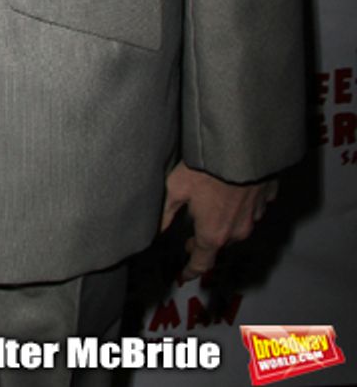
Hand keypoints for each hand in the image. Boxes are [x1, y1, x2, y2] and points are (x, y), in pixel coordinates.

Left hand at [161, 161, 277, 277]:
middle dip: (205, 242)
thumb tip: (155, 232)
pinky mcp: (267, 198)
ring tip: (211, 212)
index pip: (202, 262)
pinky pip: (254, 207)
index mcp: (213, 233)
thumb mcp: (175, 188)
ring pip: (238, 226)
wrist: (241, 147)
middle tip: (192, 238)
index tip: (184, 275)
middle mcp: (238, 231)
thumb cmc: (204, 169)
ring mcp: (255, 216)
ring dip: (225, 223)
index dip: (191, 270)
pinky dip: (243, 205)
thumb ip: (166, 213)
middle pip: (219, 243)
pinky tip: (233, 192)